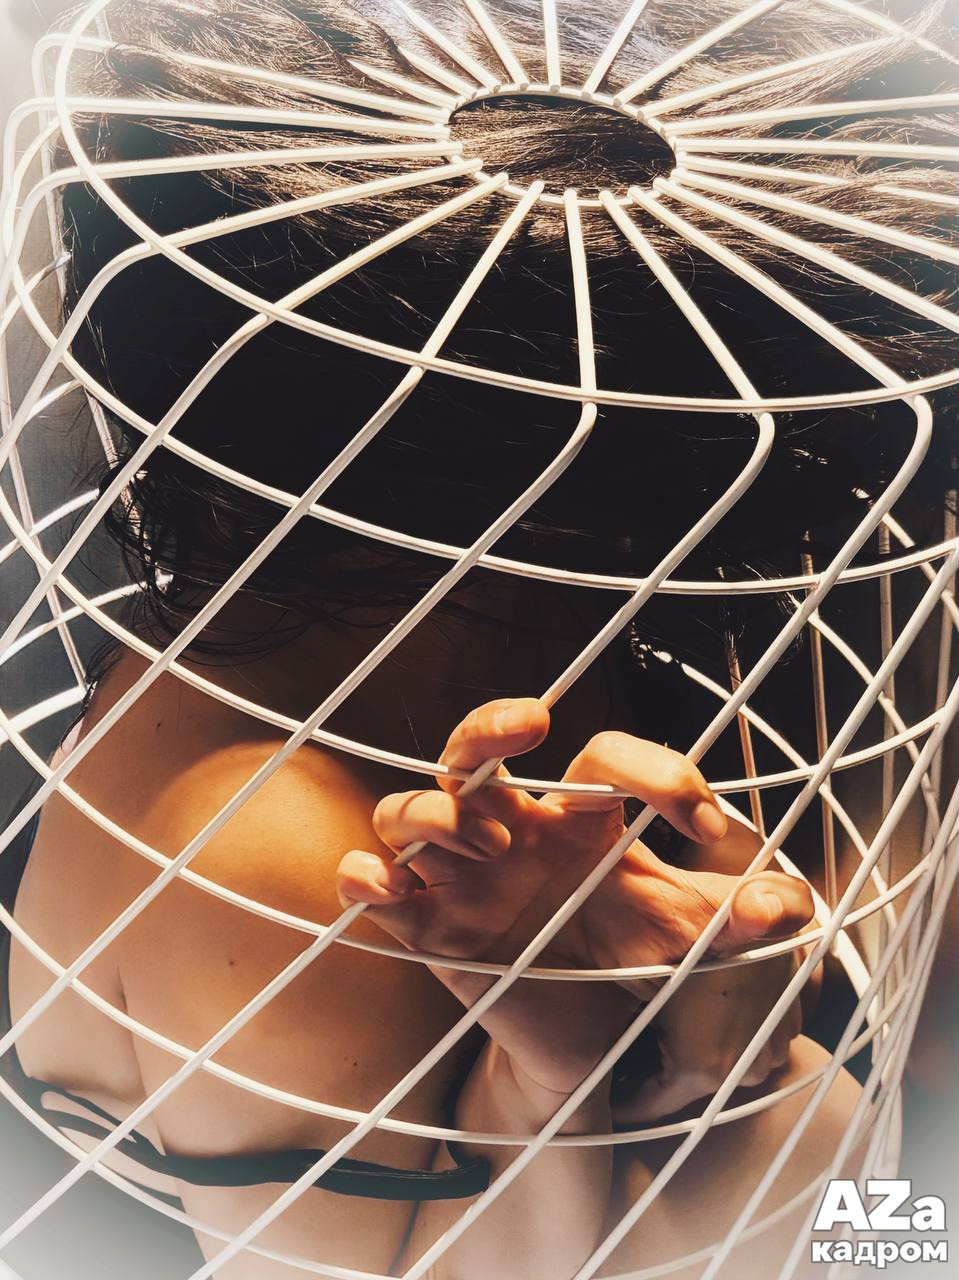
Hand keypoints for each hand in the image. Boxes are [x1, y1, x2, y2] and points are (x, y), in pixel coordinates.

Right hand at [336, 698, 813, 1093]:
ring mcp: (462, 875)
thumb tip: (788, 904)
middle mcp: (513, 829)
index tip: (705, 820)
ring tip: (492, 849)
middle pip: (473, 747)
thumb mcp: (690, 939)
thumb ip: (736, 920)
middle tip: (533, 724)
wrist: (595, 1046)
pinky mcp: (429, 927)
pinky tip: (379, 884)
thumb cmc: (636, 967)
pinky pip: (372, 885)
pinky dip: (363, 875)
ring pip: (410, 807)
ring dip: (437, 813)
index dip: (657, 769)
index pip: (603, 757)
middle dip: (489, 724)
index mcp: (581, 817)